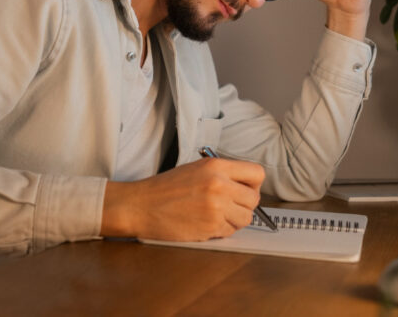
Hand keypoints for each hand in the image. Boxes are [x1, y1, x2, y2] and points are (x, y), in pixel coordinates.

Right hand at [101, 157, 264, 240]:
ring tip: (216, 215)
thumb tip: (245, 186)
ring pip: (246, 218)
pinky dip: (222, 230)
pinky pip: (230, 231)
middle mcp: (220, 185)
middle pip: (254, 199)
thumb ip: (222, 175)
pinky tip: (205, 223)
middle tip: (229, 206)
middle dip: (245, 204)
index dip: (253, 184)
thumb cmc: (165, 188)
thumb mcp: (196, 169)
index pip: (257, 173)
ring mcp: (216, 207)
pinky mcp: (210, 227)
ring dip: (235, 220)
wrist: (140, 205)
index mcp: (216, 166)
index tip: (245, 189)